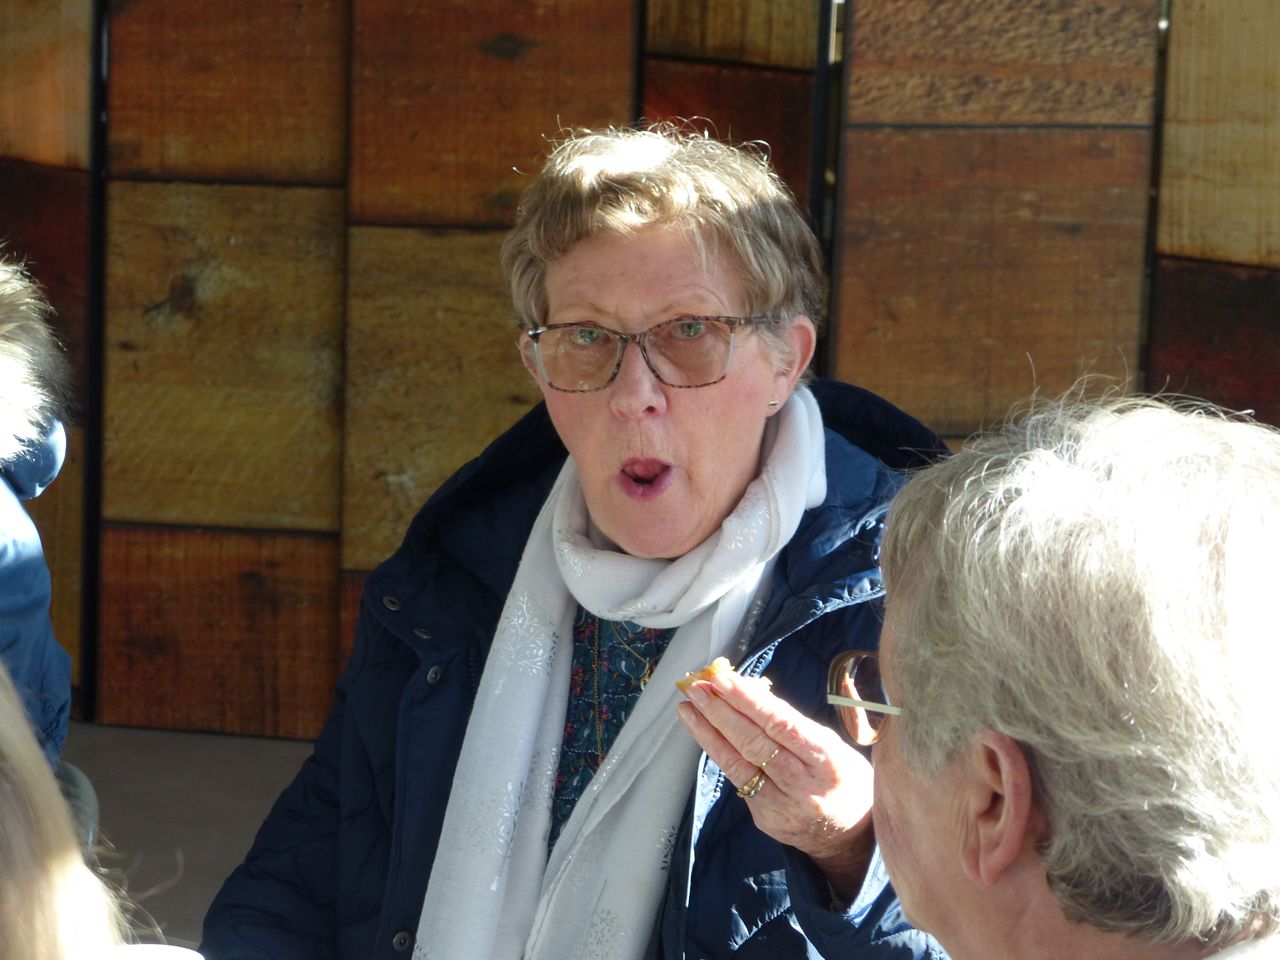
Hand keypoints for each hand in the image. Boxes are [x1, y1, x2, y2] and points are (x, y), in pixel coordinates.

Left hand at [676, 669, 874, 898]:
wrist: (849, 837)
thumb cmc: (842, 778)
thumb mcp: (834, 746)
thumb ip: (795, 723)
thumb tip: (750, 691)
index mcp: (829, 761)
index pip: (782, 725)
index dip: (749, 701)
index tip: (723, 680)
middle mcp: (805, 786)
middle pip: (755, 743)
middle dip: (721, 711)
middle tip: (697, 687)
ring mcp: (783, 806)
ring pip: (738, 764)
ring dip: (708, 732)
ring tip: (688, 707)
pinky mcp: (766, 819)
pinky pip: (738, 780)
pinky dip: (719, 753)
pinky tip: (704, 733)